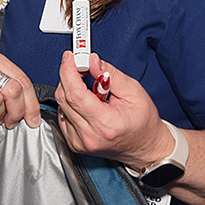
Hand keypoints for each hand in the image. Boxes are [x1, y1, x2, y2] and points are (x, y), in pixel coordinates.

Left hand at [55, 52, 171, 169]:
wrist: (143, 146)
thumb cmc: (142, 122)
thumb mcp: (133, 91)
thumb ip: (111, 74)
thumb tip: (92, 61)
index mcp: (105, 123)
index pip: (75, 94)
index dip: (68, 72)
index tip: (69, 58)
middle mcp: (89, 135)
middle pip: (64, 98)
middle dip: (69, 76)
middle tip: (81, 67)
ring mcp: (79, 141)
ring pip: (61, 105)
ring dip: (71, 90)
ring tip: (91, 90)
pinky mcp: (74, 143)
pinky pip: (63, 115)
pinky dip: (71, 104)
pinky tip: (86, 103)